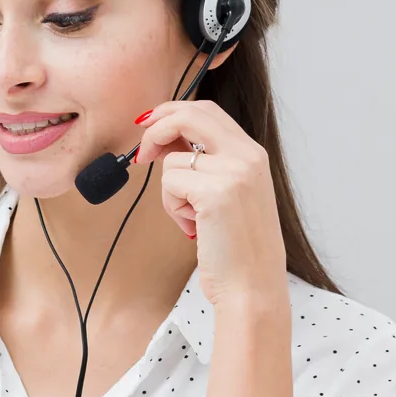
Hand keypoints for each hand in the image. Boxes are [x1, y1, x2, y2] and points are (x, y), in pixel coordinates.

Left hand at [133, 100, 289, 308]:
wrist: (253, 287)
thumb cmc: (237, 246)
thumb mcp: (229, 192)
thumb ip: (205, 161)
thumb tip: (164, 136)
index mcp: (253, 154)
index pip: (207, 110)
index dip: (172, 112)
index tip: (150, 125)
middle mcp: (248, 156)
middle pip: (188, 114)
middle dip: (156, 129)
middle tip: (142, 154)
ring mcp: (234, 172)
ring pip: (172, 159)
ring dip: (170, 191)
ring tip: (193, 218)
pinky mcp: (216, 191)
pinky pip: (169, 181)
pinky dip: (172, 206)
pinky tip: (194, 226)